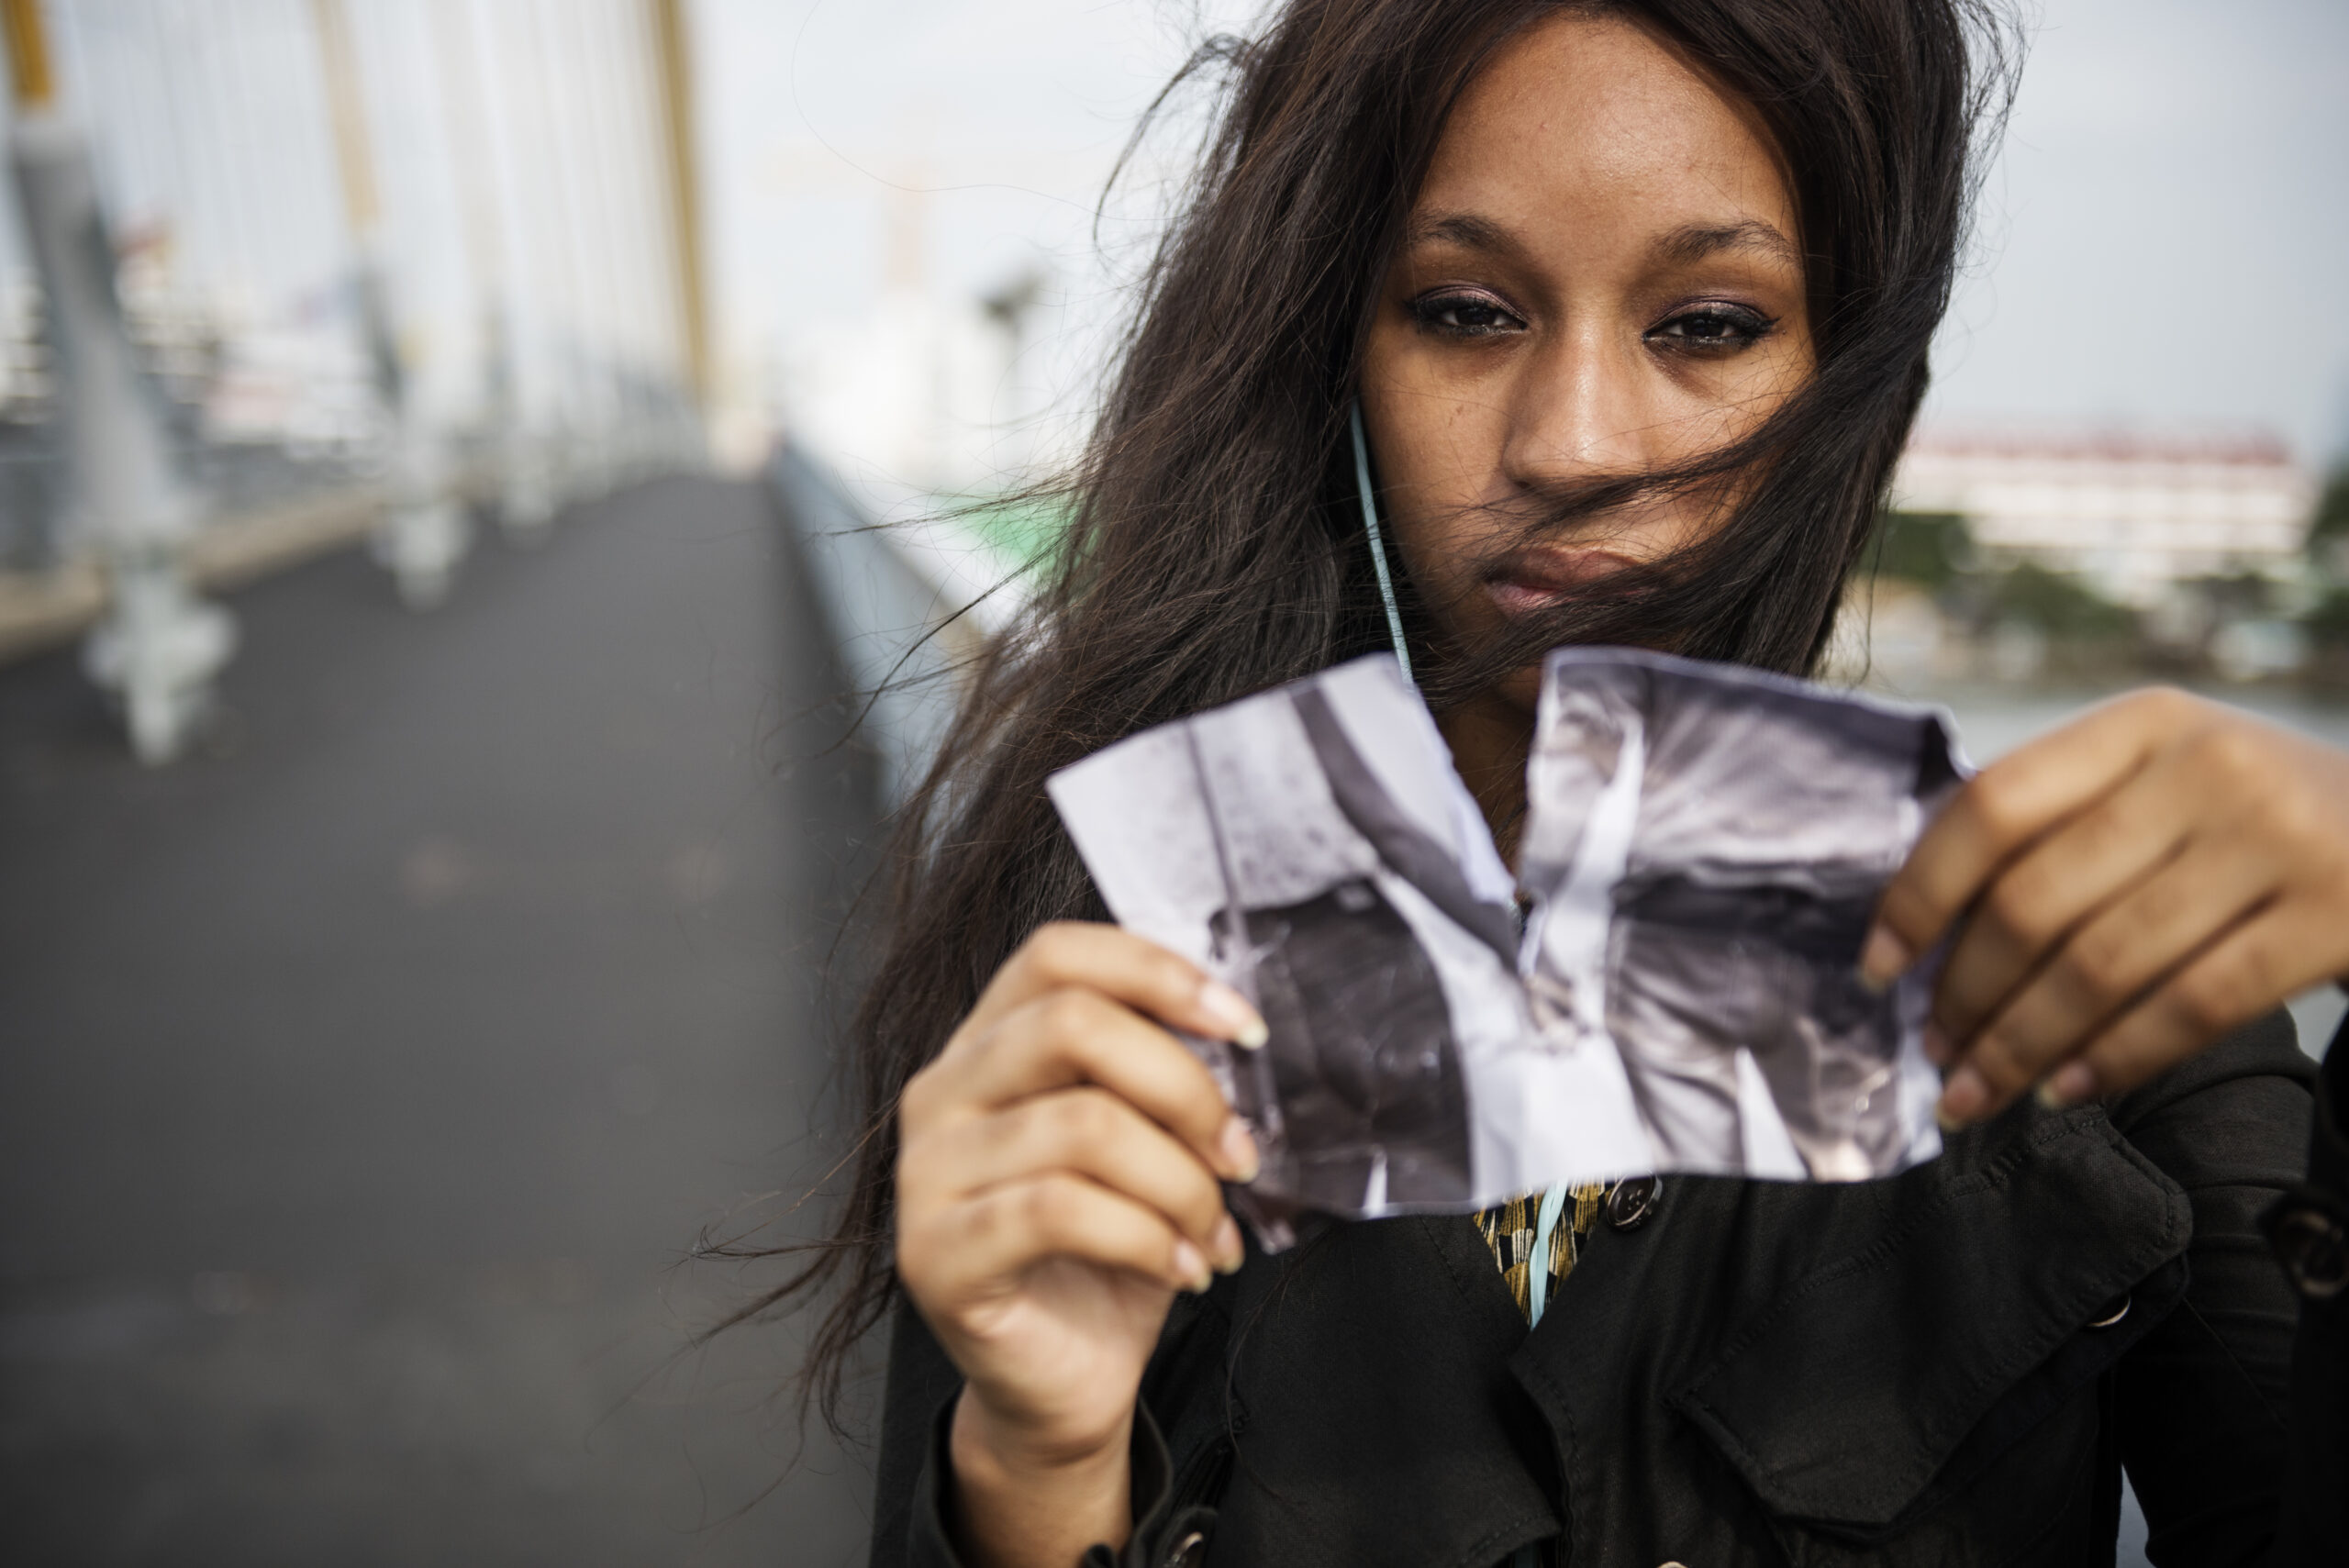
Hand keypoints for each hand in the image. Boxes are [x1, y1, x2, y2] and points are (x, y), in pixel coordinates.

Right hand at [894, 922, 1262, 1566]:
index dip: (1156, 972)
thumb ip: (1161, 1076)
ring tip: (1212, 1230)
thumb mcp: (1144, 1144)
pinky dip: (1148, 1237)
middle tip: (1238, 1152)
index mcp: (988, 1045)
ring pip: (1083, 1125)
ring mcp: (926, 1172)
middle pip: (1072, 1023)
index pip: (1057, 955)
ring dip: (1181, 1182)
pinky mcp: (935, 1252)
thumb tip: (1238, 1033)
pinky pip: (1060, 1211)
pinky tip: (1184, 1267)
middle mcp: (942, 1092)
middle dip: (1184, 1085)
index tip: (1241, 1025)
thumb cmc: (1106, 1255)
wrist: (1064, 1383)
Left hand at [1860, 687, 2348, 1126]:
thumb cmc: (2259, 826)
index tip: (1877, 965)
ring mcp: (2278, 837)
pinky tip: (2067, 1092)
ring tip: (1976, 1092)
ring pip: (2103, 964)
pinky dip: (2116, 1058)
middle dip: (1966, 992)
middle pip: (2036, 898)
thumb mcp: (2168, 786)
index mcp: (2143, 725)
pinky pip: (2194, 1005)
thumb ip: (2065, 829)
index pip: (1993, 806)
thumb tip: (1923, 931)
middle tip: (1932, 1053)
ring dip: (2022, 1043)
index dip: (1921, 893)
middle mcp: (2207, 766)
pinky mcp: (2337, 914)